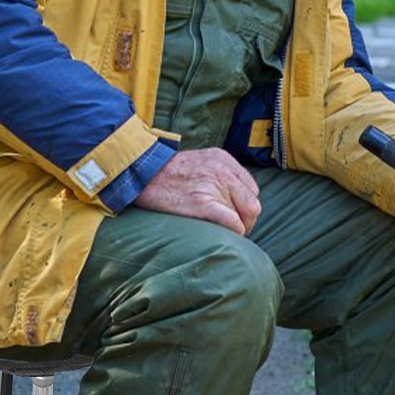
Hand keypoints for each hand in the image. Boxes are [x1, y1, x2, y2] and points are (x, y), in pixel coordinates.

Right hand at [133, 148, 260, 234]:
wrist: (141, 172)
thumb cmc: (166, 172)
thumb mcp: (199, 161)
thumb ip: (219, 173)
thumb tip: (233, 197)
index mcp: (224, 159)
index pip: (251, 189)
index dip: (244, 206)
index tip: (234, 215)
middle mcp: (223, 170)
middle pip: (253, 203)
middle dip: (246, 220)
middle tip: (233, 229)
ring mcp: (214, 186)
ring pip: (246, 215)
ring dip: (238, 227)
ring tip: (223, 232)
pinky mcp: (202, 203)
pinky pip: (233, 223)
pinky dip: (234, 232)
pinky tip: (224, 235)